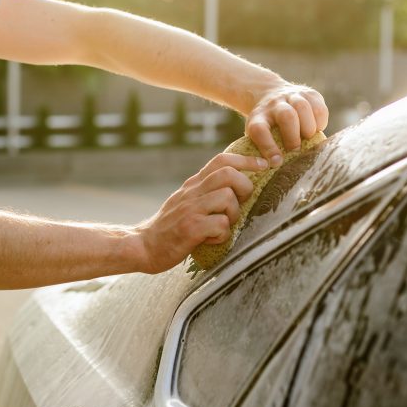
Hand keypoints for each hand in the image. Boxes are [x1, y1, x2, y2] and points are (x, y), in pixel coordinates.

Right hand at [134, 152, 267, 273]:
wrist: (143, 246)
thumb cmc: (170, 228)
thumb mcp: (185, 202)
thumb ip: (205, 192)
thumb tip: (236, 185)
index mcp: (193, 185)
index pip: (222, 160)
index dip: (246, 160)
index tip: (263, 166)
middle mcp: (192, 192)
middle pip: (228, 173)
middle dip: (245, 187)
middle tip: (241, 203)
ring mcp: (190, 209)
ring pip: (227, 198)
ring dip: (233, 214)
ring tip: (222, 226)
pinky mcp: (190, 228)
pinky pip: (220, 224)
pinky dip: (223, 235)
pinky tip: (212, 240)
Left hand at [245, 83, 328, 163]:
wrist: (270, 93)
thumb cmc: (266, 124)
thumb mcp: (257, 133)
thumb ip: (263, 150)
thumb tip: (275, 167)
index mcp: (258, 117)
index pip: (260, 130)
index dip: (268, 147)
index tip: (277, 162)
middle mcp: (274, 104)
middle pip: (286, 116)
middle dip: (294, 136)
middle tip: (295, 149)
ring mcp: (291, 96)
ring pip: (303, 107)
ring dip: (308, 128)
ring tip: (307, 137)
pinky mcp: (309, 93)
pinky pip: (319, 108)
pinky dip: (321, 122)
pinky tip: (316, 129)